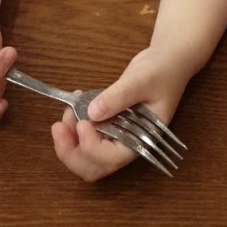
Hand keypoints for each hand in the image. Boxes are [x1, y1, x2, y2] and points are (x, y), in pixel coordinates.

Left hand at [50, 46, 185, 181]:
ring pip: (87, 157)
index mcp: (142, 139)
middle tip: (59, 126)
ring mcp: (117, 136)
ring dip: (70, 143)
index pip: (113, 157)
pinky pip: (87, 138)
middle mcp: (127, 144)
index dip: (92, 147)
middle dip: (72, 152)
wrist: (167, 59)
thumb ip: (118, 97)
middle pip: (95, 166)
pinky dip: (74, 129)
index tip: (81, 122)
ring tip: (66, 114)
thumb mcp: (142, 80)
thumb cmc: (162, 70)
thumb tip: (91, 114)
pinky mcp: (109, 125)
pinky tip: (74, 105)